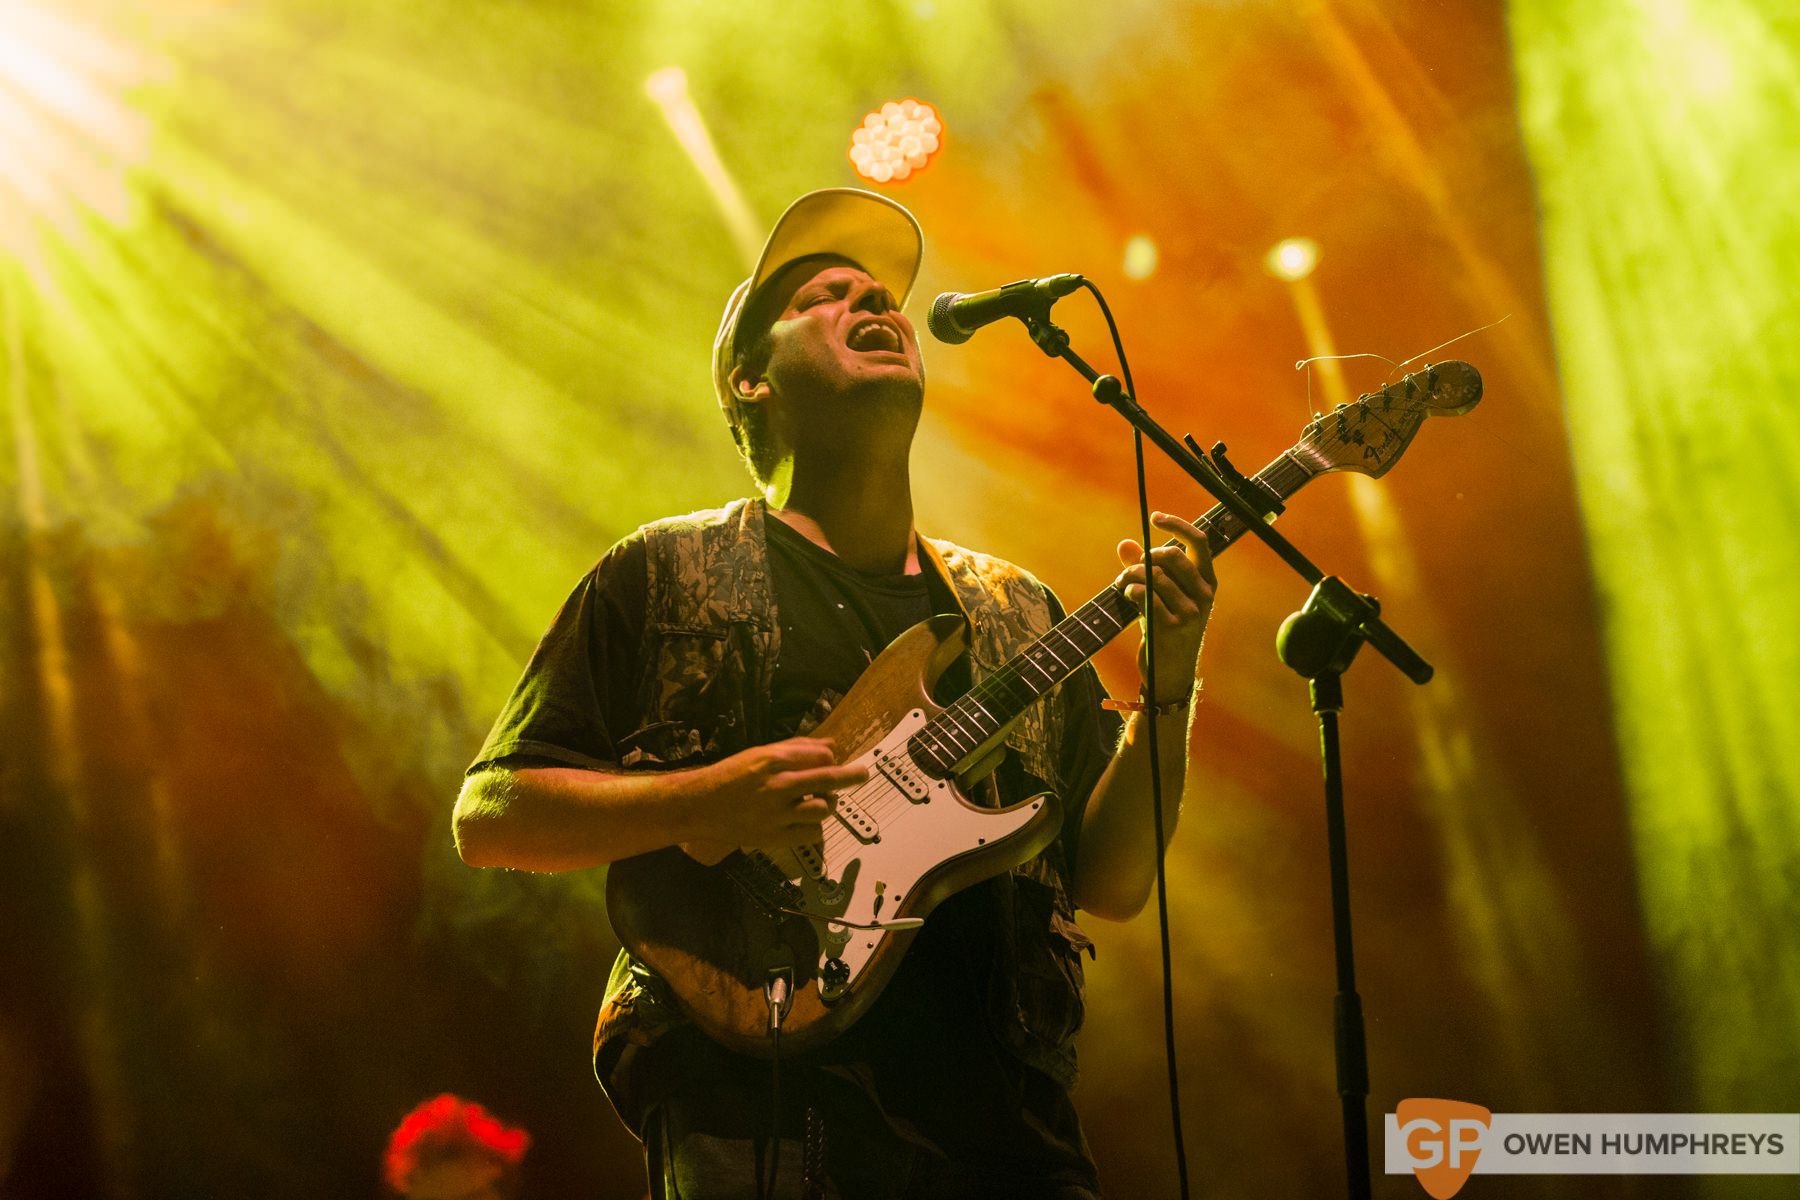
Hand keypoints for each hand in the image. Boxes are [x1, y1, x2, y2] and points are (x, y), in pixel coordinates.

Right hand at [682, 737, 868, 861]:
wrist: (700, 807)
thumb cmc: (730, 776)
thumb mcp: (759, 754)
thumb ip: (796, 749)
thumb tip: (831, 744)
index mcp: (773, 760)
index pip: (820, 755)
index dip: (831, 757)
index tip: (832, 759)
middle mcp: (778, 785)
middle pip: (829, 779)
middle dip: (851, 775)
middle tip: (862, 773)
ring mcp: (778, 813)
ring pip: (823, 808)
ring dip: (827, 803)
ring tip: (819, 800)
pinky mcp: (776, 837)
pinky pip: (812, 832)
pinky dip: (814, 825)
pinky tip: (804, 819)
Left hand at [1115, 512, 1216, 703]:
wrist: (1170, 672)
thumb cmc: (1165, 629)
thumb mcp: (1159, 597)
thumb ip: (1144, 569)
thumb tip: (1125, 543)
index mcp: (1207, 582)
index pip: (1200, 542)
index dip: (1178, 524)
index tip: (1155, 517)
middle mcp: (1204, 595)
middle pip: (1171, 556)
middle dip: (1144, 557)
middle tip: (1129, 569)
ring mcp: (1190, 612)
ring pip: (1154, 576)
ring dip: (1130, 575)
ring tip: (1122, 584)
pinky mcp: (1172, 627)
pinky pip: (1146, 595)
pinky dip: (1131, 589)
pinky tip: (1126, 593)